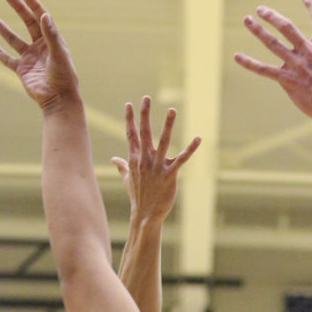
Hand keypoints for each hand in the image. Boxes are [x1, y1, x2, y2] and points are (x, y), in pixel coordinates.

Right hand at [0, 0, 79, 109]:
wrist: (59, 99)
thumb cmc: (64, 77)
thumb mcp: (58, 54)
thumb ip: (51, 35)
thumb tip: (44, 15)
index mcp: (52, 41)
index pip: (42, 19)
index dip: (34, 6)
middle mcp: (41, 47)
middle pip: (28, 23)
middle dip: (18, 9)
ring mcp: (30, 58)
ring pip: (13, 39)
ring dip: (1, 28)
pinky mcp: (22, 70)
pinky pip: (8, 60)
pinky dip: (0, 54)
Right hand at [111, 96, 201, 223]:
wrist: (145, 214)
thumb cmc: (137, 196)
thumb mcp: (127, 179)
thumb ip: (122, 166)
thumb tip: (113, 160)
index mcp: (134, 159)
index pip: (130, 134)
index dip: (129, 119)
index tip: (129, 103)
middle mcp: (145, 160)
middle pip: (144, 132)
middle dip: (144, 114)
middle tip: (146, 98)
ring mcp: (157, 167)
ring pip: (163, 141)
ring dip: (167, 125)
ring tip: (171, 110)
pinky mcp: (170, 174)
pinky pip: (182, 159)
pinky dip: (190, 148)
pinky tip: (198, 138)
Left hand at [235, 0, 311, 125]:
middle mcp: (309, 52)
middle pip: (287, 27)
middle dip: (273, 16)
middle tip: (261, 9)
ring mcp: (297, 66)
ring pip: (273, 43)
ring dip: (258, 30)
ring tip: (247, 20)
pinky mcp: (288, 81)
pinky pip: (265, 70)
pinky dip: (250, 63)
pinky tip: (237, 56)